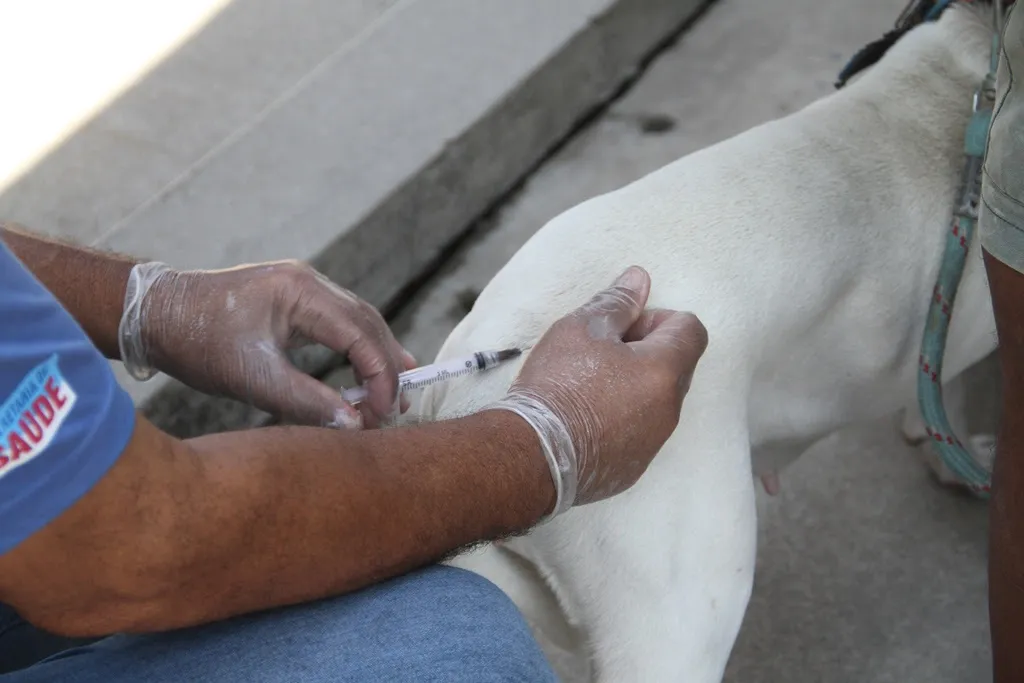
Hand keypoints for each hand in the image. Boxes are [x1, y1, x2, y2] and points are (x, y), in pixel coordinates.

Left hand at [118, 260, 414, 427]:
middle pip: (368, 323)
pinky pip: (339, 321)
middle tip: (399, 408)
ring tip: (394, 393)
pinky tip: (367, 369)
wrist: (154, 314)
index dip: (380, 376)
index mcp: (300, 293)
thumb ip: (308, 402)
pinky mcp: (293, 299)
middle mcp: (308, 282)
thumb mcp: (253, 379)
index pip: (361, 334)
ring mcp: (302, 286)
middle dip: (388, 366)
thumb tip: (355, 425)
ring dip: (377, 356)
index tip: (383, 413)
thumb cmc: (198, 344)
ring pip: (359, 320)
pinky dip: (358, 348)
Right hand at [488, 266, 707, 517]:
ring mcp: (653, 443)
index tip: (624, 328)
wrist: (531, 453)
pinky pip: (639, 433)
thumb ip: (617, 302)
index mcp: (665, 371)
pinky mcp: (633, 468)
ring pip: (658, 401)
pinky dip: (622, 420)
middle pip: (677, 366)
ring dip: (634, 387)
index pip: (691, 330)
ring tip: (589, 386)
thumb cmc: (558, 385)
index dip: (659, 319)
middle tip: (601, 353)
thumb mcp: (582, 329)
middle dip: (647, 352)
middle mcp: (669, 410)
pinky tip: (584, 418)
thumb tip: (640, 279)